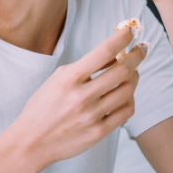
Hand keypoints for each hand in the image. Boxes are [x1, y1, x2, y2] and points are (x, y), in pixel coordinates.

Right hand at [8, 27, 147, 168]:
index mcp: (69, 78)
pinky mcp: (98, 132)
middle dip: (137, 55)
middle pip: (123, 70)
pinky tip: (125, 94)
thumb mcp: (58, 79)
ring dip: (134, 76)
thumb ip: (85, 66)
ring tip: (132, 72)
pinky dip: (129, 98)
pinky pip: (126, 111)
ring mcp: (91, 116)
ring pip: (128, 90)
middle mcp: (81, 96)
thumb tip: (115, 54)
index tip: (131, 30)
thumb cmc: (44, 106)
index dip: (123, 37)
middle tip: (141, 49)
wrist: (32, 142)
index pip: (104, 51)